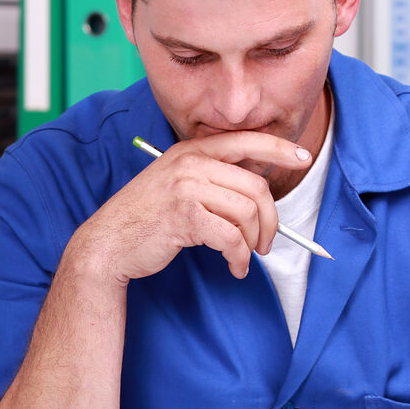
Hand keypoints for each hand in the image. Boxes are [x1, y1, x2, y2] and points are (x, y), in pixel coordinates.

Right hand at [69, 131, 311, 282]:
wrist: (108, 242)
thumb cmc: (146, 219)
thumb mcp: (177, 184)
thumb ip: (211, 177)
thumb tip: (258, 187)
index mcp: (190, 150)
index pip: (245, 141)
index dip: (278, 149)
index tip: (301, 158)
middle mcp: (190, 162)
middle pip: (255, 186)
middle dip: (270, 220)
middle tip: (266, 243)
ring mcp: (186, 187)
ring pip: (247, 212)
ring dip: (253, 242)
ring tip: (245, 257)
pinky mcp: (185, 216)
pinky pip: (231, 237)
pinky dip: (239, 257)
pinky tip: (234, 268)